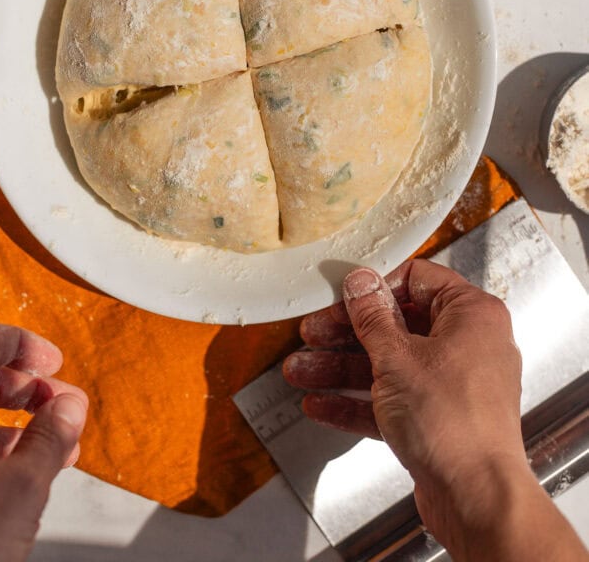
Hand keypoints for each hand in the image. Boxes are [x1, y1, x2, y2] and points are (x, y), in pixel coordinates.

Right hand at [283, 260, 587, 561]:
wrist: (476, 498)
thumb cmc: (456, 424)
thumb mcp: (397, 357)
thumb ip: (372, 317)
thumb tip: (361, 284)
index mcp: (471, 315)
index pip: (417, 280)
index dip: (375, 287)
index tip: (342, 296)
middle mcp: (468, 345)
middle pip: (396, 325)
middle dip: (346, 333)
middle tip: (313, 333)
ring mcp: (453, 385)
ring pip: (388, 365)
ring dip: (341, 369)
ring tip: (302, 371)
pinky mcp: (438, 420)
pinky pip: (391, 400)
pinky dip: (357, 402)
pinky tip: (322, 404)